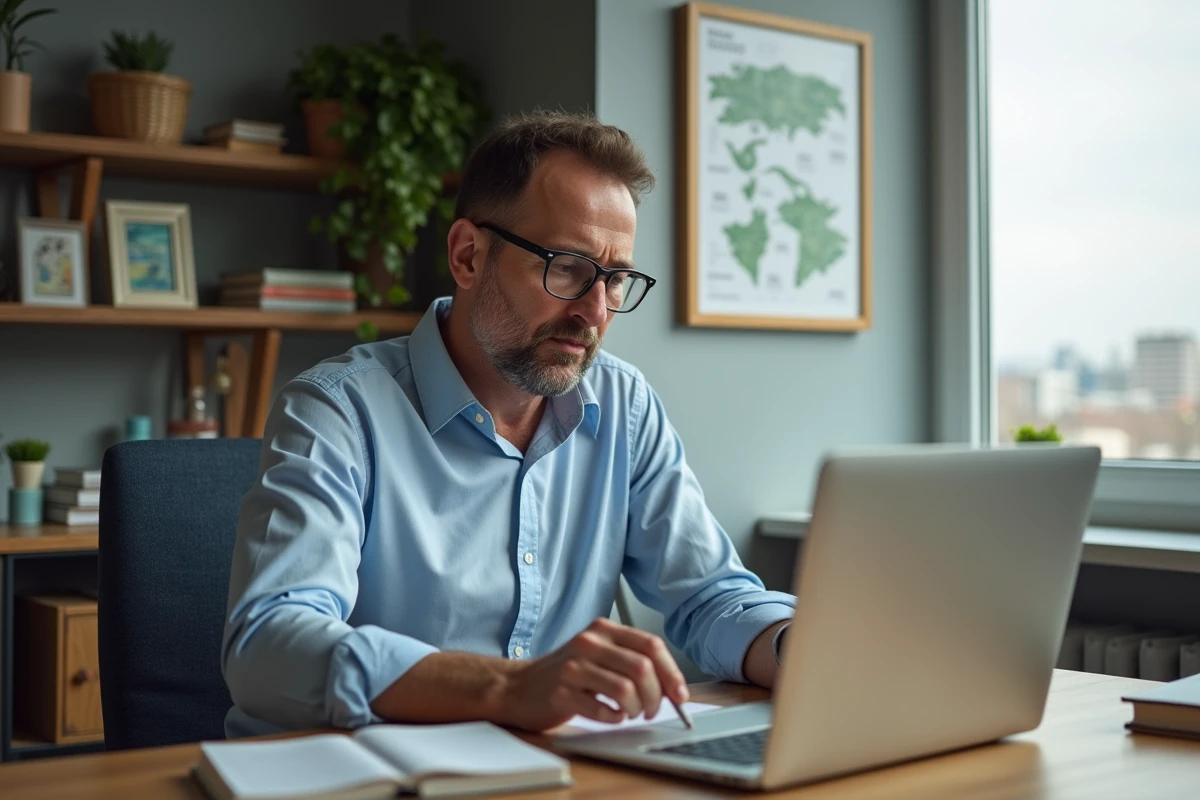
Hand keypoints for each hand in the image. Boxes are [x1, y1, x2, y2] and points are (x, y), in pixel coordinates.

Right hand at [497, 617, 690, 731]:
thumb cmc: (567, 673)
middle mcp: (589, 642)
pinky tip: (611, 716)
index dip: (672, 672)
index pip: (651, 645)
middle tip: (651, 710)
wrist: (518, 687)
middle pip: (642, 668)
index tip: (680, 695)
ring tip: (629, 713)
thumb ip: (632, 662)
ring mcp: (573, 667)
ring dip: (636, 708)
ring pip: (625, 689)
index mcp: (603, 629)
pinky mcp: (561, 692)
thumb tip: (673, 687)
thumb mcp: (599, 655)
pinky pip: (601, 709)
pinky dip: (614, 718)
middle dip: (656, 696)